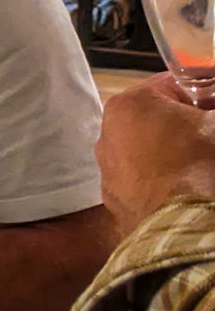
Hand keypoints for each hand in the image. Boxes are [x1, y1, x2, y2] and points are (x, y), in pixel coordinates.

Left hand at [98, 74, 214, 235]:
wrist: (184, 225)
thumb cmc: (202, 163)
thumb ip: (211, 105)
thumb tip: (208, 119)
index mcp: (128, 104)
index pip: (174, 85)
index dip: (204, 96)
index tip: (213, 110)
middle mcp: (107, 135)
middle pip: (158, 119)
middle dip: (187, 125)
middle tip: (209, 138)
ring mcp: (108, 171)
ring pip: (148, 151)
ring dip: (173, 154)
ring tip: (200, 167)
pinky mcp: (116, 202)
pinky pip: (144, 181)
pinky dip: (163, 181)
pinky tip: (184, 190)